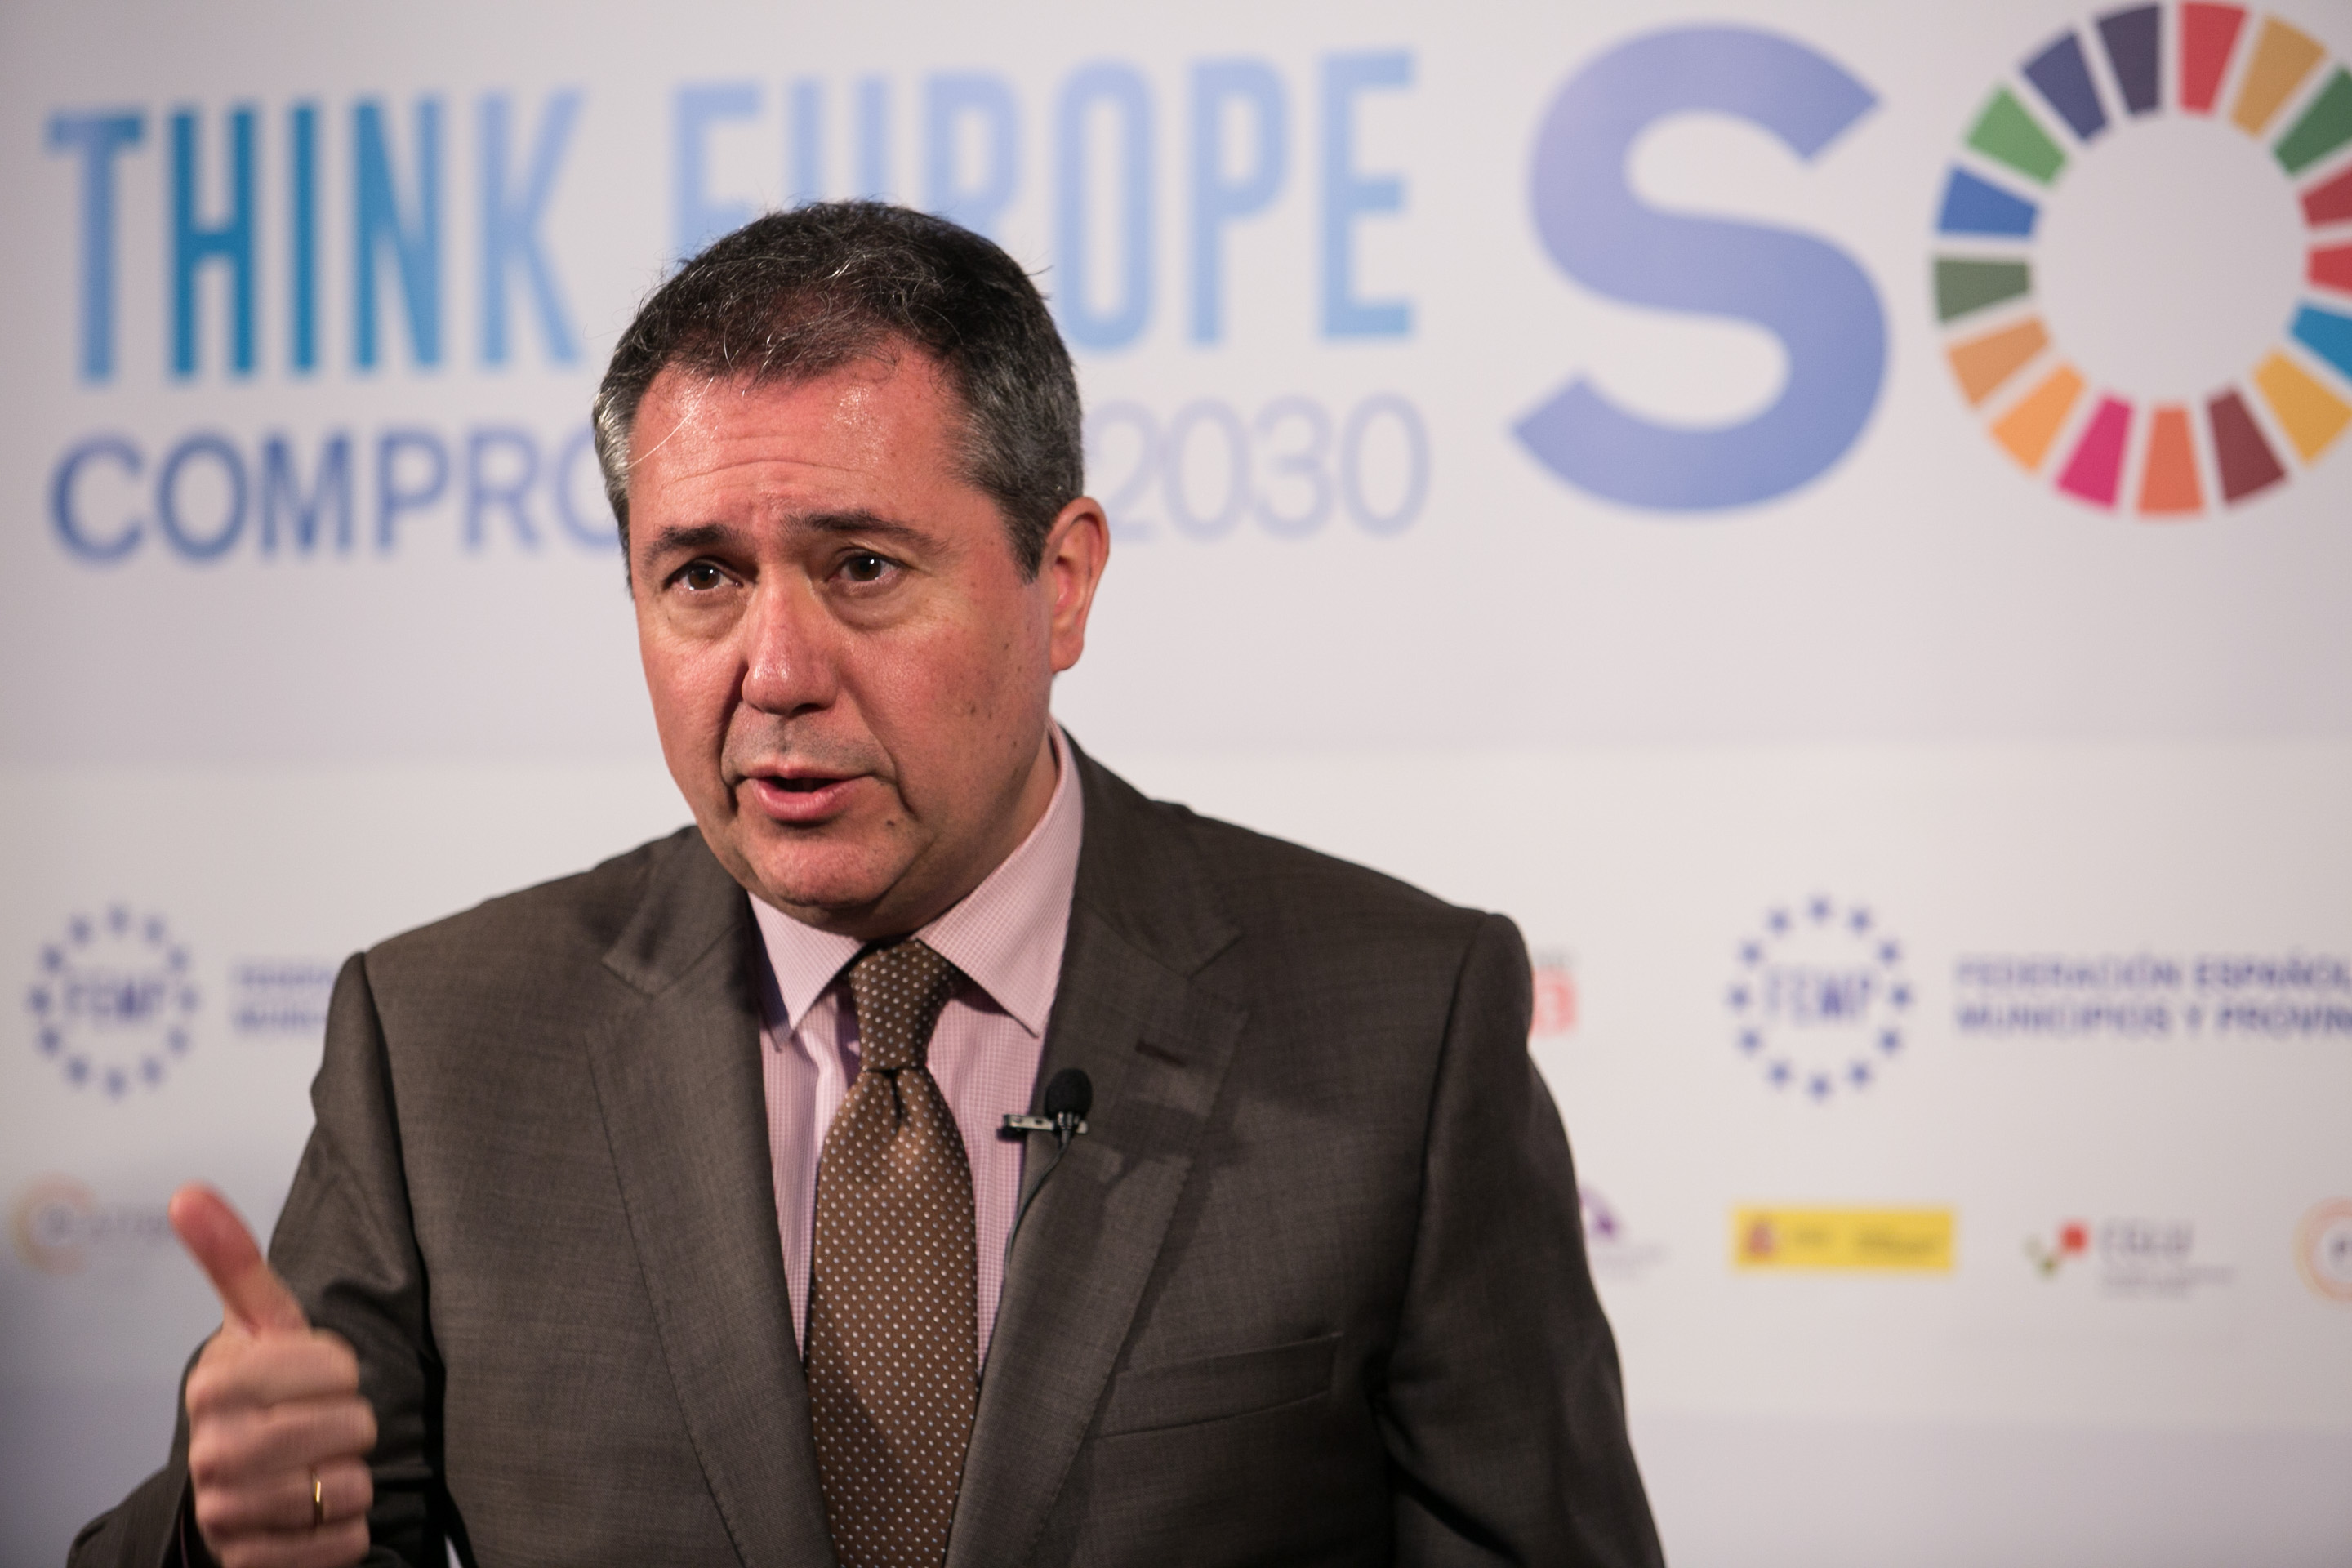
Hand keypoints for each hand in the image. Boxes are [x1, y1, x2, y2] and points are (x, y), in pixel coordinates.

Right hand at [171, 1184, 375, 1567]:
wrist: (230, 1487)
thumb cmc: (260, 1396)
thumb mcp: (257, 1325)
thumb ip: (234, 1260)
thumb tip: (189, 1193)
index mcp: (216, 1382)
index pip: (336, 1367)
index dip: (342, 1370)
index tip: (317, 1375)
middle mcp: (212, 1449)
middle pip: (349, 1427)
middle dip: (354, 1423)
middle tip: (325, 1423)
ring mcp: (228, 1511)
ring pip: (349, 1486)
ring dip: (353, 1477)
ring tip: (320, 1465)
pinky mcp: (253, 1563)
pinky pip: (344, 1542)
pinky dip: (347, 1529)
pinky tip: (317, 1512)